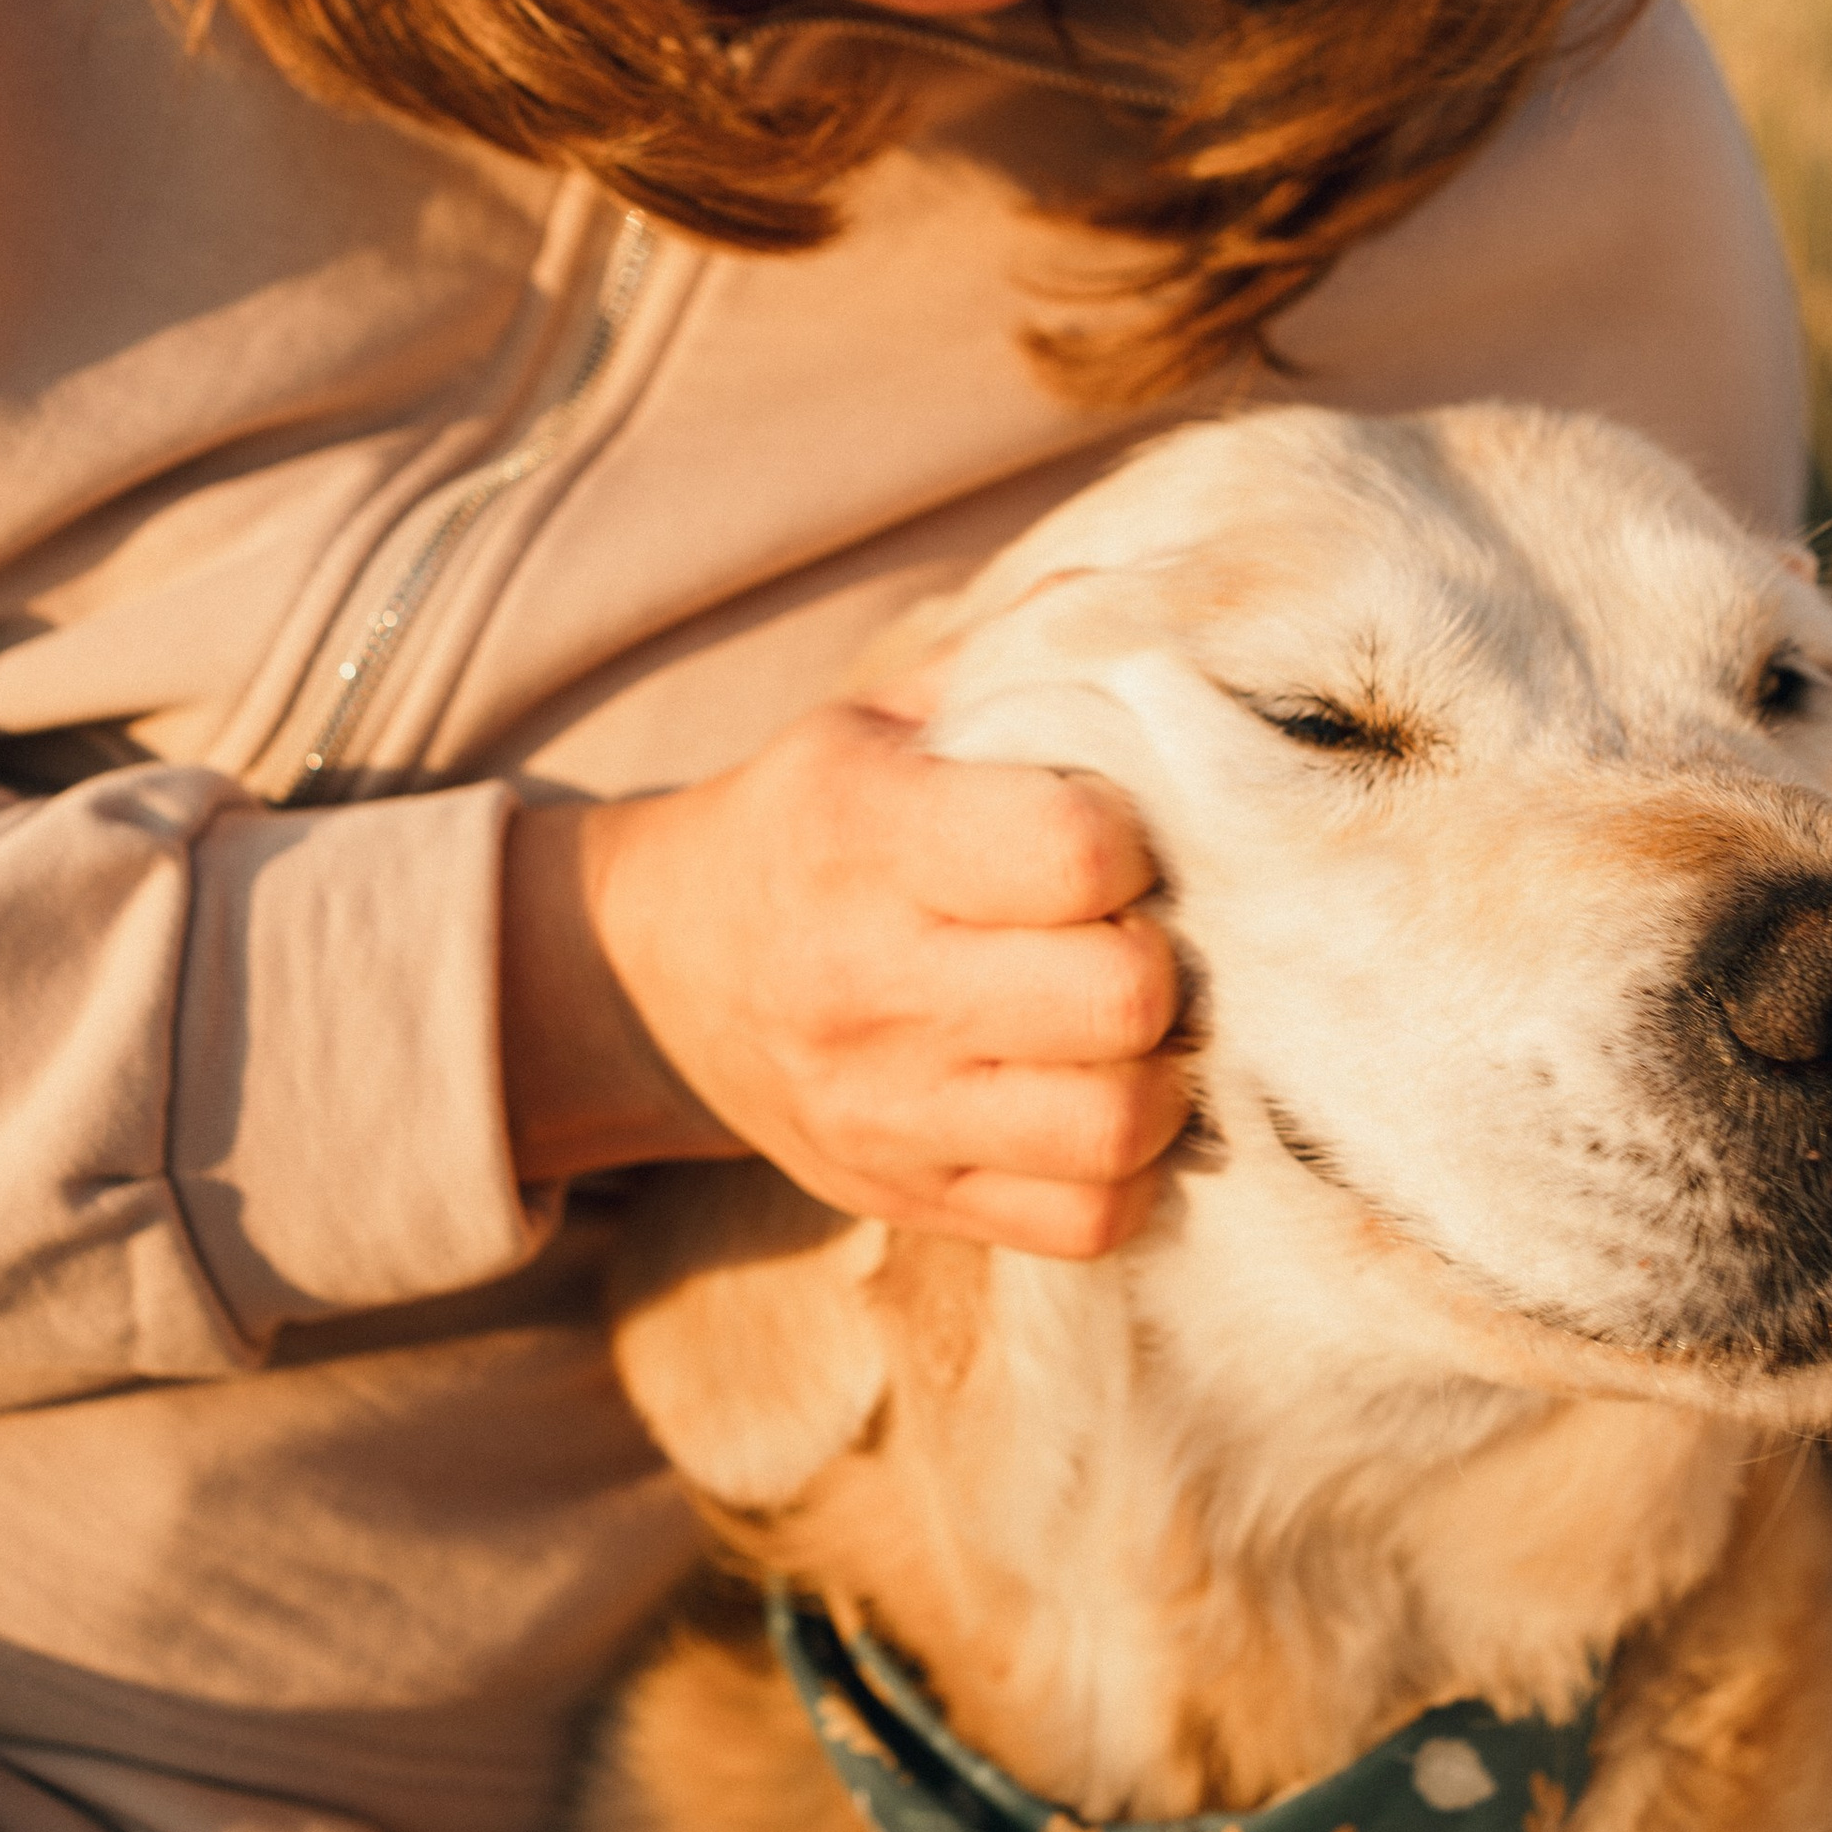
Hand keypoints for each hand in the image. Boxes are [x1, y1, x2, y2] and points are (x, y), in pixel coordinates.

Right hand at [501, 702, 1186, 1256]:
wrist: (660, 973)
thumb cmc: (809, 822)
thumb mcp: (882, 720)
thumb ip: (1021, 660)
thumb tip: (1172, 607)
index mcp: (867, 835)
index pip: (1081, 854)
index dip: (1136, 842)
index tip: (1118, 840)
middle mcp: (870, 981)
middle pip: (1121, 998)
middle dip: (1161, 958)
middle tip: (1137, 936)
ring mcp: (888, 1109)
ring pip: (1117, 1126)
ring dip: (1161, 1072)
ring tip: (1132, 1026)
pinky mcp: (909, 1199)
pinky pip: (1087, 1225)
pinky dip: (1128, 1170)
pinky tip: (1099, 1098)